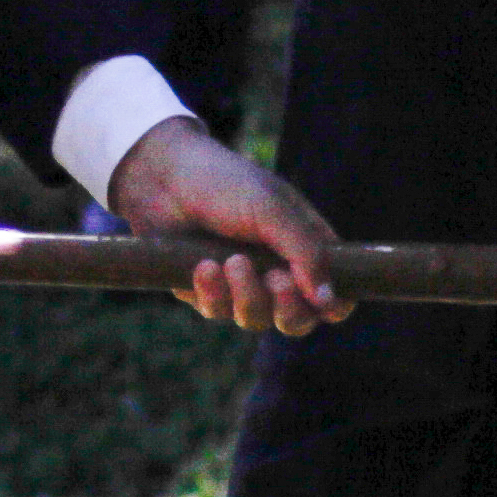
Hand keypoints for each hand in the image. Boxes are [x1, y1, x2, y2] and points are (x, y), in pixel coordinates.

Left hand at [104, 115, 346, 333]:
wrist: (162, 176)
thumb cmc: (225, 183)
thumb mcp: (273, 210)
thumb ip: (306, 253)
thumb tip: (329, 301)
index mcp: (305, 247)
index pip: (334, 293)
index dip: (334, 306)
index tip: (322, 303)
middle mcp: (277, 270)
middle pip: (298, 320)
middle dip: (289, 308)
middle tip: (275, 280)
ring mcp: (240, 284)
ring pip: (256, 320)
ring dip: (247, 295)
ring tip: (230, 261)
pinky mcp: (206, 291)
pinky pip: (218, 311)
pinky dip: (212, 292)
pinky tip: (203, 266)